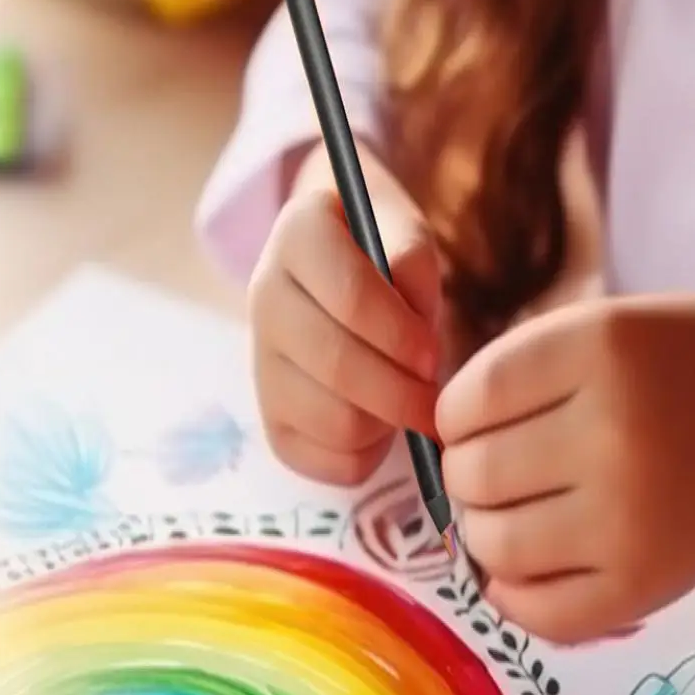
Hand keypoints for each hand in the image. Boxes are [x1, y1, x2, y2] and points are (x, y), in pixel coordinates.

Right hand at [250, 184, 441, 485]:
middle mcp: (265, 293)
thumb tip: (413, 332)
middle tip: (434, 396)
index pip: (349, 295)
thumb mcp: (408, 235)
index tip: (433, 352)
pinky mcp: (269, 413)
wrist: (344, 268)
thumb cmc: (387, 249)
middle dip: (401, 391)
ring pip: (331, 418)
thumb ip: (414, 267)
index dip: (400, 333)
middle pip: (336, 364)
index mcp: (299, 234)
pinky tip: (382, 425)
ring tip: (409, 404)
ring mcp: (260, 357)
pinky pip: (317, 460)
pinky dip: (364, 455)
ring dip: (386, 424)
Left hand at [437, 296, 694, 644]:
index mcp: (599, 350)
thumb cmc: (679, 368)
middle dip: (466, 471)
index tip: (468, 420)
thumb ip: (525, 357)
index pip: (472, 397)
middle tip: (491, 466)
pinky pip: (539, 611)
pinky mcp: (644, 586)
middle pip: (475, 472)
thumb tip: (441, 426)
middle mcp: (614, 433)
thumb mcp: (608, 321)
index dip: (454, 414)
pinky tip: (524, 566)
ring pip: (494, 543)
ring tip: (510, 509)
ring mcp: (629, 519)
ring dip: (483, 529)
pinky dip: (511, 594)